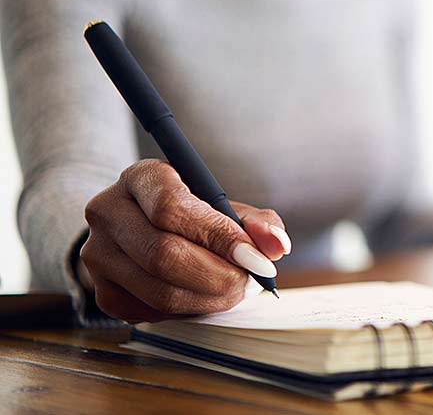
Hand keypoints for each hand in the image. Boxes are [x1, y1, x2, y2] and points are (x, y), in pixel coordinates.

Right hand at [79, 159, 289, 322]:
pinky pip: (151, 312)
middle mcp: (109, 212)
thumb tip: (277, 246)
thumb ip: (256, 222)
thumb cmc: (192, 212)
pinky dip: (188, 310)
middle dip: (218, 276)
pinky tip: (205, 297)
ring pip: (158, 291)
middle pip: (163, 255)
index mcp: (141, 178)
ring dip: (208, 298)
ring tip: (235, 290)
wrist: (143, 227)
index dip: (217, 236)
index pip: (171, 208)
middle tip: (250, 281)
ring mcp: (98, 255)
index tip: (256, 257)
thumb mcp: (223, 204)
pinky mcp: (103, 291)